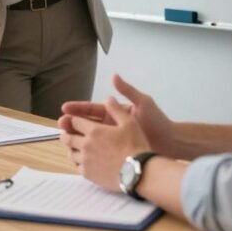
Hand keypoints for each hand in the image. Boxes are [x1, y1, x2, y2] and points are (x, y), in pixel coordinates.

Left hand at [60, 98, 151, 191]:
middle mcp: (85, 145)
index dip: (73, 119)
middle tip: (67, 133)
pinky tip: (83, 161)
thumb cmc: (135, 146)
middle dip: (66, 133)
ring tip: (74, 147)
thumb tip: (108, 98)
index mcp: (94, 131)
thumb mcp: (130, 122)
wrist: (138, 172)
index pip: (75, 122)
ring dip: (71, 148)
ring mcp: (85, 161)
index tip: (72, 120)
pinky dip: (78, 162)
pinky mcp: (88, 175)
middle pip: (67, 138)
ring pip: (70, 153)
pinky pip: (77, 167)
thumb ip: (116, 110)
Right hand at [61, 74, 175, 155]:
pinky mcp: (115, 153)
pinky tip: (76, 155)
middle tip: (60, 124)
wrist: (171, 143)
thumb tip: (114, 76)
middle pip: (86, 124)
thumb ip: (127, 90)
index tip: (64, 108)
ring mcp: (113, 140)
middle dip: (72, 123)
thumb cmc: (158, 122)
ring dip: (76, 138)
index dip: (77, 109)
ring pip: (89, 138)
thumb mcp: (143, 103)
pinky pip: (97, 152)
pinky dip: (86, 153)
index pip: (91, 110)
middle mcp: (111, 126)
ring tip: (64, 139)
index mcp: (115, 113)